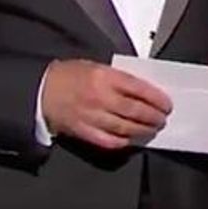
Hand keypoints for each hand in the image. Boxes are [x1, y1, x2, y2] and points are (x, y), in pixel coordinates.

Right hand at [41, 59, 171, 149]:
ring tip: (152, 130)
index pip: (139, 89)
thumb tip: (144, 90)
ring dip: (142, 130)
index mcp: (105, 77)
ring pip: (124, 128)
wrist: (40, 90)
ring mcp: (90, 116)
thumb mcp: (97, 66)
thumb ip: (120, 78)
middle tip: (162, 119)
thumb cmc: (70, 75)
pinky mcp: (82, 131)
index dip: (157, 99)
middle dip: (153, 117)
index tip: (167, 104)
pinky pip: (107, 140)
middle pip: (135, 111)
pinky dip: (122, 141)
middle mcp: (99, 97)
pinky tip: (131, 139)